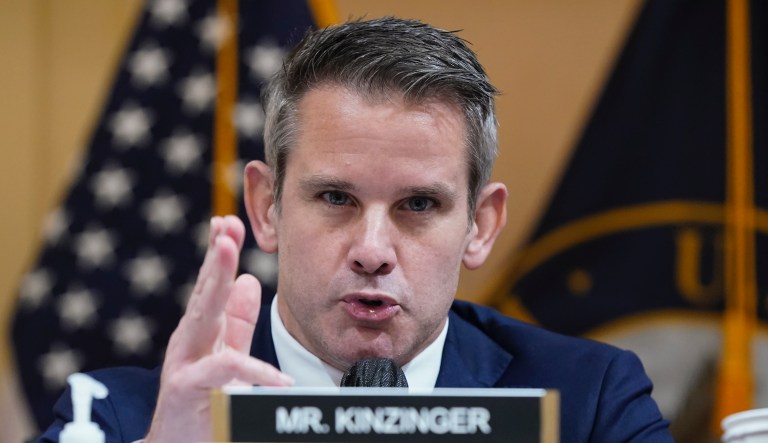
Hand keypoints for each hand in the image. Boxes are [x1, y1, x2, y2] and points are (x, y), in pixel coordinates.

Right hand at [144, 215, 292, 441]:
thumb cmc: (202, 402)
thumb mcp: (224, 355)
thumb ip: (236, 321)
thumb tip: (249, 279)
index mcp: (200, 331)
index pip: (209, 285)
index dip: (218, 253)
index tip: (228, 221)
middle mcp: (188, 341)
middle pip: (203, 292)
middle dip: (214, 256)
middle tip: (225, 226)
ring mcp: (184, 363)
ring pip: (202, 318)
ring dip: (213, 282)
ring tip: (229, 256)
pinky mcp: (186, 390)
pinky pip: (222, 372)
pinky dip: (252, 369)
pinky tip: (278, 373)